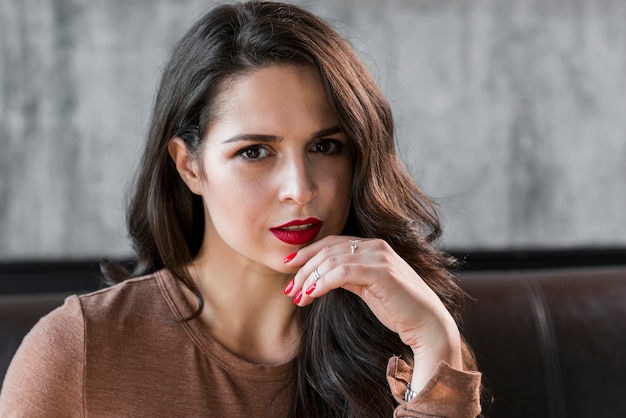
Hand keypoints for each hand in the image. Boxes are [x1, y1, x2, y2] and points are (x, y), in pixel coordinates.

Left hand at [283, 235, 462, 391]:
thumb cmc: (398, 308)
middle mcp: (375, 246)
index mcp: (372, 246)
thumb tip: (320, 277)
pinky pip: (342, 273)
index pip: (331, 243)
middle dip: (303, 269)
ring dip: (309, 279)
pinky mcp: (381, 272)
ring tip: (297, 297)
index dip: (306, 253)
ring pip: (331, 261)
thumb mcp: (367, 288)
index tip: (288, 267)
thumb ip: (348, 277)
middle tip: (288, 289)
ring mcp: (379, 257)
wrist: (427, 324)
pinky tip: (312, 295)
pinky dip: (323, 283)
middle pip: (327, 250)